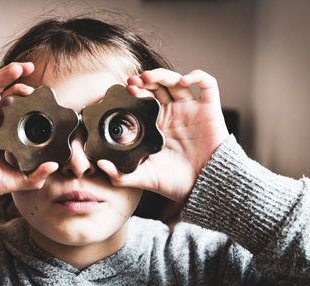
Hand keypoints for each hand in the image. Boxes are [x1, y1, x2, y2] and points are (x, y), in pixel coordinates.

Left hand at [98, 69, 228, 202]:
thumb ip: (121, 174)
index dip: (135, 91)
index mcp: (157, 124)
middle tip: (133, 81)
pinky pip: (208, 85)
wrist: (204, 188)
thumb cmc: (175, 183)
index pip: (144, 98)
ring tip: (149, 77)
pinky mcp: (210, 110)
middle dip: (145, 79)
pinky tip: (185, 79)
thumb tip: (99, 166)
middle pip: (158, 86)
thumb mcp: (144, 177)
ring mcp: (191, 110)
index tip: (124, 89)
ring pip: (177, 81)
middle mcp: (173, 113)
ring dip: (163, 74)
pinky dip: (198, 76)